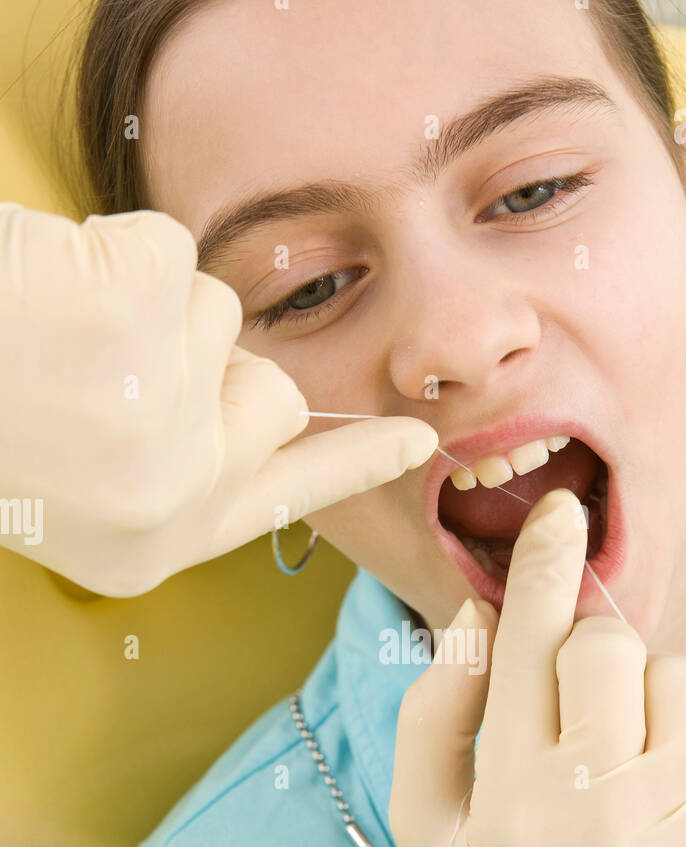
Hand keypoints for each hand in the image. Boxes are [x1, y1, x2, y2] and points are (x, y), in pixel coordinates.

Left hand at [0, 204, 437, 595]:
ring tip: (54, 338)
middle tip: (109, 375)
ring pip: (216, 314)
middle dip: (209, 366)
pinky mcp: (140, 309)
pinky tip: (51, 293)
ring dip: (145, 308)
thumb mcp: (85, 508)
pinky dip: (109, 253)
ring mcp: (163, 400)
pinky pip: (166, 247)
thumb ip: (185, 480)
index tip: (417, 442)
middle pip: (269, 394)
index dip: (356, 464)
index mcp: (154, 544)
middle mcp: (175, 491)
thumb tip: (274, 423)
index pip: (290, 501)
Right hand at [390, 488, 685, 846]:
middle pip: (610, 650)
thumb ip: (435, 713)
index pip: (528, 647)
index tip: (562, 512)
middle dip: (589, 654)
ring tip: (624, 761)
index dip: (544, 567)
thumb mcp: (426, 832)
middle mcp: (604, 813)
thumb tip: (479, 610)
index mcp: (513, 804)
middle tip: (574, 706)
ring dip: (648, 697)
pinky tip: (669, 788)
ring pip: (682, 680)